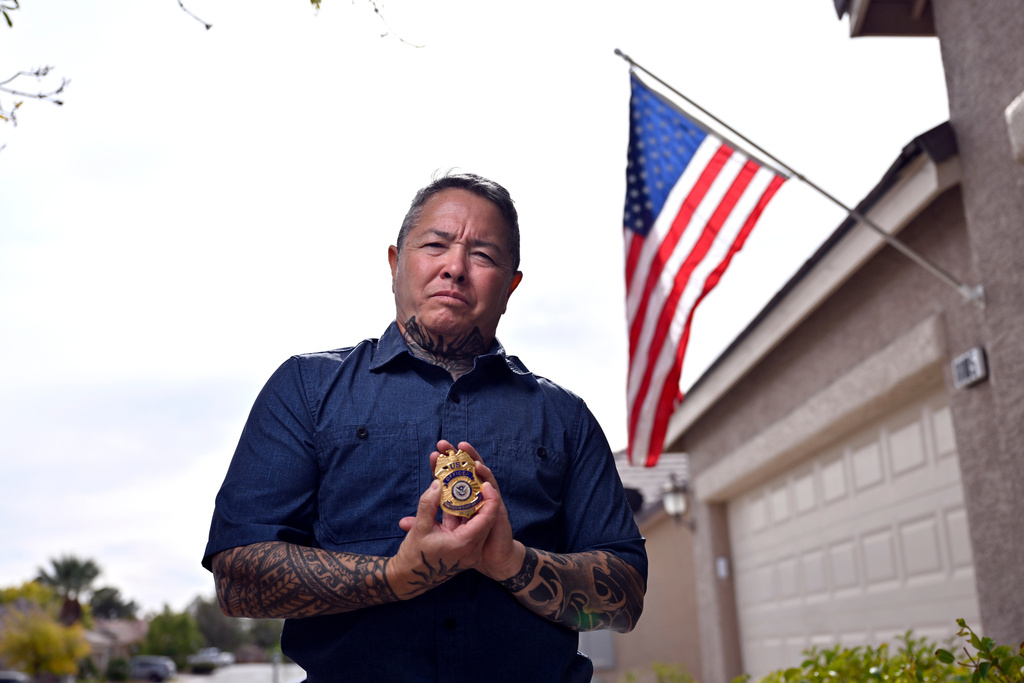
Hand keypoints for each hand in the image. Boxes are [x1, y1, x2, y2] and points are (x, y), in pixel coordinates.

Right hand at [390, 442, 497, 598]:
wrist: (408, 579)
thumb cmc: (413, 557)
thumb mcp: (419, 528)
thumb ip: (428, 504)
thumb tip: (437, 483)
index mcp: (464, 544)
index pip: (486, 518)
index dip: (489, 498)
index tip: (485, 482)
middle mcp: (471, 549)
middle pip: (484, 518)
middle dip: (480, 497)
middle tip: (475, 479)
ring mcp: (468, 551)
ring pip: (477, 522)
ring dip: (472, 504)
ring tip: (467, 485)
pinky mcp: (463, 550)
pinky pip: (469, 528)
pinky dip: (464, 514)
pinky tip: (457, 499)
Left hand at [421, 440, 525, 582]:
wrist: (493, 562)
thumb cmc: (469, 548)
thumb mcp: (439, 536)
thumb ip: (425, 526)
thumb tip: (402, 522)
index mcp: (461, 501)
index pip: (451, 479)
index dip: (442, 467)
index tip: (433, 454)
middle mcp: (475, 498)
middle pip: (467, 473)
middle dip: (458, 456)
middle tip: (446, 443)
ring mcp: (488, 502)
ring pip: (482, 477)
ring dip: (475, 463)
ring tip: (465, 451)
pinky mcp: (499, 511)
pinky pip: (495, 494)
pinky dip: (489, 482)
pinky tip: (482, 473)